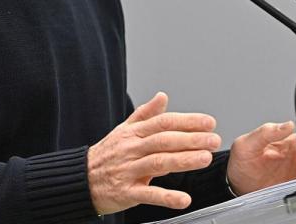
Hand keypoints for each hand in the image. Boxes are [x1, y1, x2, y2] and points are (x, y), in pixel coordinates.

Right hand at [87, 92, 221, 215]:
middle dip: (191, 139)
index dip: (187, 121)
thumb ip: (145, 114)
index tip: (208, 122)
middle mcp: (131, 149)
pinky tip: (184, 200)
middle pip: (164, 141)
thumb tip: (163, 97)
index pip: (163, 122)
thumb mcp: (124, 130)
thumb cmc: (107, 154)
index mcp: (133, 133)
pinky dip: (167, 197)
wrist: (81, 178)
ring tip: (205, 159)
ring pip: (158, 163)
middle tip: (214, 140)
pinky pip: (148, 194)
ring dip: (183, 161)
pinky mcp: (126, 192)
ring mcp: (128, 170)